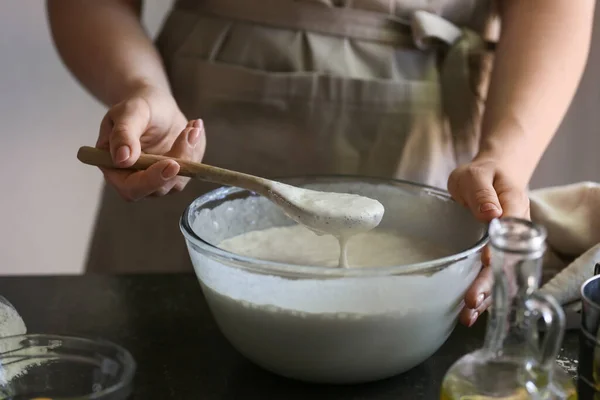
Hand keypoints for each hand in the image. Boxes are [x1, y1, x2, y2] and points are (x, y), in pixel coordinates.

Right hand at [96, 85, 205, 200]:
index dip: (152, 180)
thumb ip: (123, 135)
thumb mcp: (127, 114)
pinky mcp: (176, 175)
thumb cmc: (136, 108)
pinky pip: (192, 170)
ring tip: (192, 127)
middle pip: (159, 188)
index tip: (172, 164)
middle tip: (189, 133)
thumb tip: (122, 159)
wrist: (154, 105)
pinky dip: (196, 149)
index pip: (132, 187)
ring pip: (179, 180)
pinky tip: (193, 128)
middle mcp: (135, 180)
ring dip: (190, 153)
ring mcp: (158, 180)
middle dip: (178, 162)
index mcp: (115, 169)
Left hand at [447, 155, 530, 326]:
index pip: (510, 234)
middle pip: (506, 263)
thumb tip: (491, 214)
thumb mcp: (477, 176)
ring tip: (467, 315)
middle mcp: (515, 234)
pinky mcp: (494, 256)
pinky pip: (492, 278)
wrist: (488, 177)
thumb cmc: (482, 175)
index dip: (499, 251)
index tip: (485, 263)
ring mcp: (506, 248)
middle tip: (471, 299)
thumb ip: (483, 194)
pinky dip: (482, 296)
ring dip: (485, 297)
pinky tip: (468, 312)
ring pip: (500, 276)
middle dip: (489, 283)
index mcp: (514, 210)